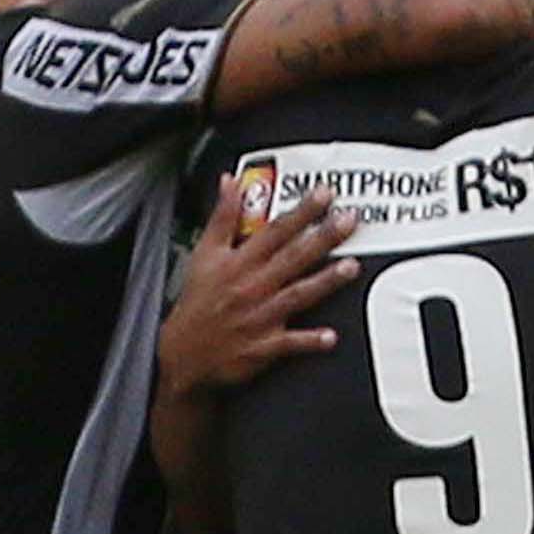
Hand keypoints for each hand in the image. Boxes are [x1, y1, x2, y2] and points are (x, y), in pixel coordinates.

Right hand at [161, 184, 357, 392]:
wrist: (183, 351)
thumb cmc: (197, 301)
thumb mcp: (204, 253)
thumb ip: (222, 216)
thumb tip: (230, 183)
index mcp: (240, 262)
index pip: (275, 230)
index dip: (301, 211)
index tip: (324, 195)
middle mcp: (253, 286)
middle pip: (293, 257)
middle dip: (322, 238)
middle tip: (348, 221)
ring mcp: (260, 316)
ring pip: (297, 295)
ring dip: (325, 282)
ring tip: (351, 268)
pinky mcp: (264, 346)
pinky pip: (290, 343)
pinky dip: (309, 340)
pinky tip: (330, 336)